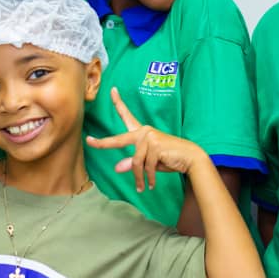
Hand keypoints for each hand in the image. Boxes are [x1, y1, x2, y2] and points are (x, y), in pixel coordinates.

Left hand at [85, 88, 209, 192]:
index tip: (112, 90)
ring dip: (139, 178)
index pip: (127, 116)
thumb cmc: (169, 158)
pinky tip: (152, 185)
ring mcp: (149, 137)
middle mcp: (144, 131)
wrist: (189, 159)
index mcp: (141, 131)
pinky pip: (146, 167)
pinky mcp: (155, 146)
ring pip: (136, 162)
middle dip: (103, 143)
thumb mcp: (148, 162)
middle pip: (118, 140)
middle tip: (89, 141)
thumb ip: (133, 163)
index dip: (119, 103)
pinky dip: (149, 178)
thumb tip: (117, 167)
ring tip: (143, 187)